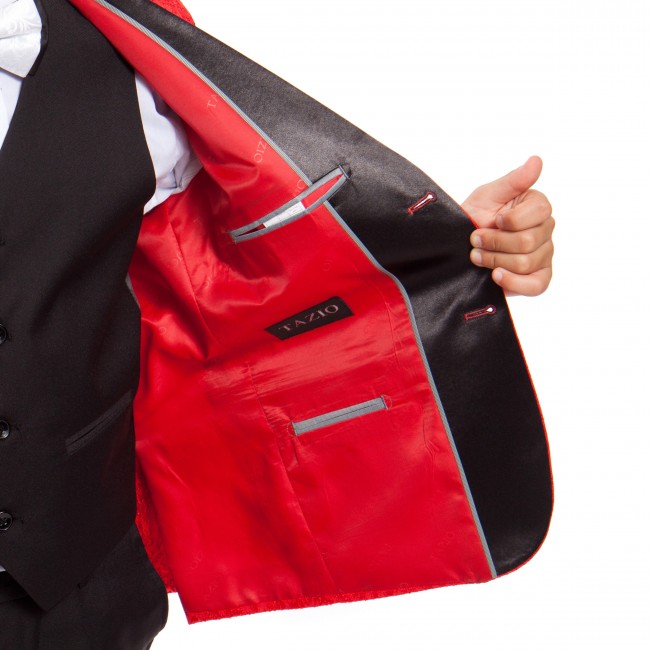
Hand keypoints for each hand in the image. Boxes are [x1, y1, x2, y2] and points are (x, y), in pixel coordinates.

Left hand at [461, 156, 553, 296]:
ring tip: (477, 255)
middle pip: (528, 242)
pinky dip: (513, 282)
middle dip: (494, 242)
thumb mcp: (488, 195)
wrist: (458, 245)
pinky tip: (495, 276)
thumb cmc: (475, 216)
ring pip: (525, 263)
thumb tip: (537, 160)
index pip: (539, 212)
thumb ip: (514, 181)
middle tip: (475, 240)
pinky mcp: (537, 279)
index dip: (509, 220)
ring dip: (494, 260)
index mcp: (539, 207)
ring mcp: (544, 256)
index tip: (493, 219)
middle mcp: (546, 231)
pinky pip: (536, 286)